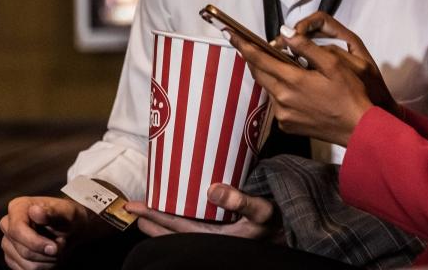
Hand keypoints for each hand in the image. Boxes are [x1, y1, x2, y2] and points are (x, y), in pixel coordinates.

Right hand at [0, 196, 89, 269]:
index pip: (17, 229)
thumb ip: (52, 212)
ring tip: (57, 248)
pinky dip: (43, 267)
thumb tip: (35, 211)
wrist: (71, 229)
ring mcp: (7, 242)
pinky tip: (50, 256)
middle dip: (47, 252)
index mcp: (18, 207)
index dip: (36, 242)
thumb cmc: (68, 217)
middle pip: (23, 250)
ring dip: (47, 260)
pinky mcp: (11, 258)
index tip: (54, 247)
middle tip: (62, 244)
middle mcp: (8, 224)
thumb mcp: (66, 212)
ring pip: (26, 263)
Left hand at [123, 184, 280, 240]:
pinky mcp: (225, 229)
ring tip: (148, 214)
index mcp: (216, 237)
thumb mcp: (263, 210)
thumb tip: (212, 189)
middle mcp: (213, 238)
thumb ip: (240, 200)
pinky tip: (181, 209)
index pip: (177, 226)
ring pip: (182, 231)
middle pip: (174, 231)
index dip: (154, 216)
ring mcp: (218, 235)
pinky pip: (195, 225)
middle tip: (133, 209)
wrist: (294, 229)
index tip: (135, 206)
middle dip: (152, 221)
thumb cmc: (279, 222)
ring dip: (163, 222)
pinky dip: (182, 218)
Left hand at [228, 12, 386, 145]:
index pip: (259, 58)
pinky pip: (277, 103)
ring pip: (268, 87)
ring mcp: (283, 115)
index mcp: (292, 81)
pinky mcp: (287, 125)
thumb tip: (284, 32)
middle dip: (252, 57)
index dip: (243, 44)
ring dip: (269, 74)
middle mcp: (282, 99)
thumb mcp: (332, 63)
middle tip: (248, 44)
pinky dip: (280, 90)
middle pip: (259, 73)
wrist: (358, 129)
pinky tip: (293, 87)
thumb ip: (306, 47)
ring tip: (278, 63)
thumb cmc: (349, 94)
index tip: (230, 33)